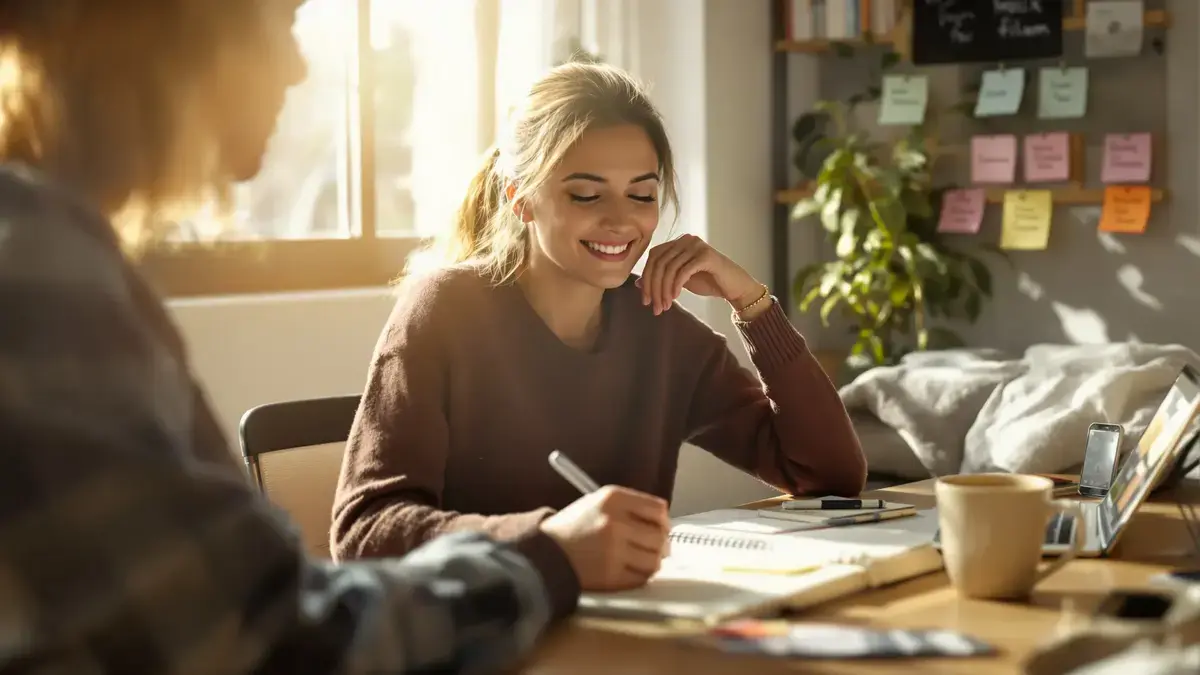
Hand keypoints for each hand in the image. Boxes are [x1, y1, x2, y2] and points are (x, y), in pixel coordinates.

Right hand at [539, 485, 670, 590]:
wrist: (545, 552)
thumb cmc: (573, 527)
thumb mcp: (597, 502)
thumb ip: (630, 508)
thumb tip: (663, 525)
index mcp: (613, 498)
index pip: (658, 509)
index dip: (663, 521)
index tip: (660, 528)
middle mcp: (615, 522)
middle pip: (659, 537)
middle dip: (661, 545)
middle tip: (656, 549)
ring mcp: (613, 550)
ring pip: (654, 560)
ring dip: (652, 562)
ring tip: (641, 560)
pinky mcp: (610, 575)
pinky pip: (641, 578)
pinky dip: (640, 576)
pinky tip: (630, 570)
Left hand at [636, 234, 764, 316]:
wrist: (733, 286)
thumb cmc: (707, 281)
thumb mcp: (679, 280)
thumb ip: (662, 278)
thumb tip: (638, 284)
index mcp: (677, 242)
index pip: (653, 257)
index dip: (646, 279)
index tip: (645, 300)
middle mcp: (686, 239)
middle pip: (659, 263)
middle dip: (654, 287)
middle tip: (654, 306)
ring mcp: (696, 245)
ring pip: (670, 268)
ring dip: (664, 290)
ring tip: (665, 306)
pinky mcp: (706, 255)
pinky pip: (684, 271)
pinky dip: (676, 285)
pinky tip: (675, 297)